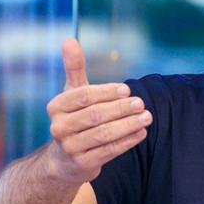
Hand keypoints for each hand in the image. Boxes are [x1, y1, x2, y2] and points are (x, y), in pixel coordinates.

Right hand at [45, 38, 151, 184]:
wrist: (63, 160)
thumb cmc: (74, 118)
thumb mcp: (72, 93)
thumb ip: (74, 68)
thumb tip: (70, 39)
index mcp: (56, 106)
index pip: (84, 96)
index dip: (106, 92)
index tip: (127, 90)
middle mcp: (59, 128)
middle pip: (95, 115)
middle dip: (121, 109)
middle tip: (141, 103)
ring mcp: (69, 148)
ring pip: (104, 134)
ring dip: (128, 125)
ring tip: (147, 117)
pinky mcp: (82, 165)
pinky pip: (109, 151)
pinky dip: (127, 141)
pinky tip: (141, 133)